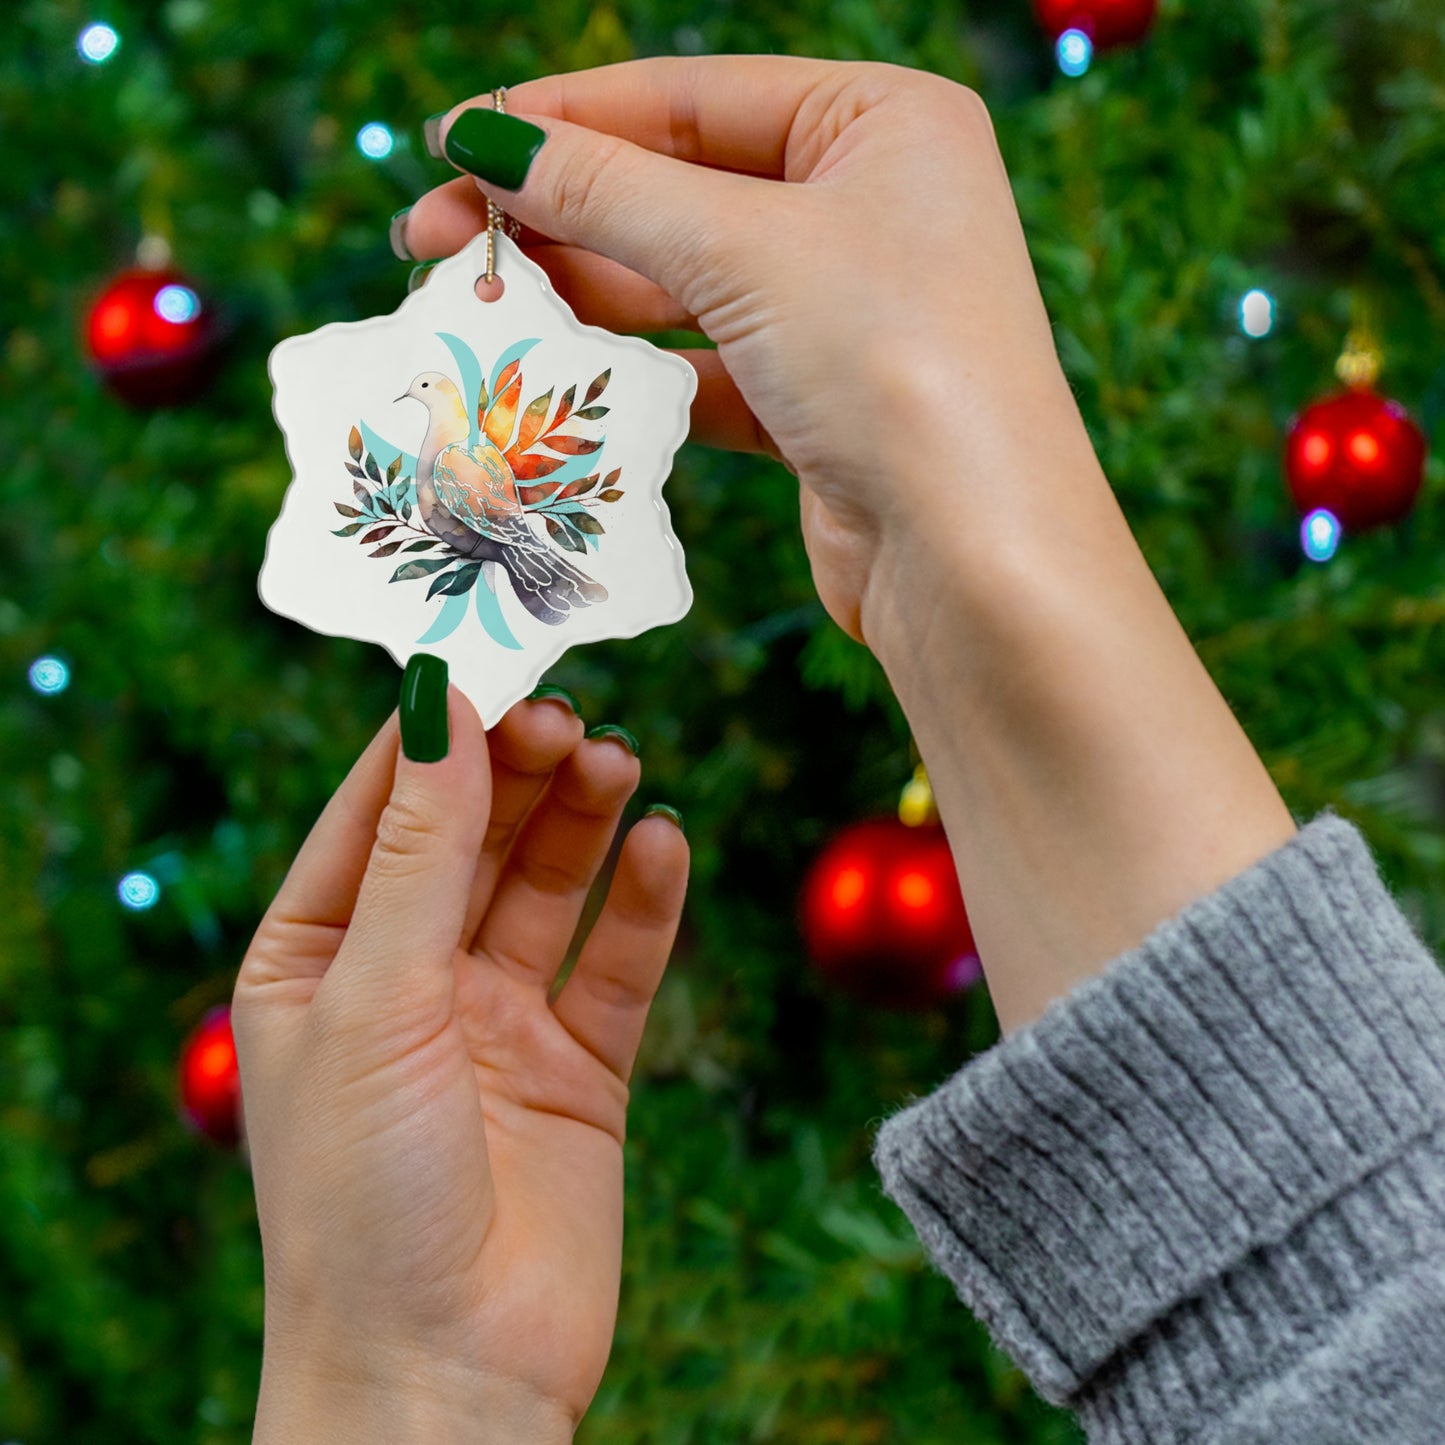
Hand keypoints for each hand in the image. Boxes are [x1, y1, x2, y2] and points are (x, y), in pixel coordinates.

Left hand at [232, 687, 687, 1439]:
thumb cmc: (362, 1197)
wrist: (445, 1379)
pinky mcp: (579, 1067)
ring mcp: (497, 1022)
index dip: (434, 734)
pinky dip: (643, 902)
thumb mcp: (375, 999)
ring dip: (583, 820)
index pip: (377, 811)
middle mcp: (408, 980)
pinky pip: (617, 962)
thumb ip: (419, 851)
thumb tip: (439, 703)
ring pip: (549, 886)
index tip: (491, 657)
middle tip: (572, 713)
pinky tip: (664, 844)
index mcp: (318, 959)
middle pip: (473, 837)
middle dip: (519, 771)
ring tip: (620, 760)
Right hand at [403, 56, 1094, 643]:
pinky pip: (706, 365)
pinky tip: (556, 374)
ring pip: (685, 282)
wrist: (974, 558)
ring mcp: (846, 309)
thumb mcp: (743, 249)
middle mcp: (871, 205)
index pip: (691, 97)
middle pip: (678, 188)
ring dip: (582, 294)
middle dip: (555, 212)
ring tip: (475, 305)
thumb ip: (609, 190)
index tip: (452, 141)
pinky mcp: (820, 402)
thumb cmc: (893, 364)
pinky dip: (635, 371)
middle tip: (431, 239)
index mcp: (882, 122)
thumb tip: (487, 141)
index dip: (563, 117)